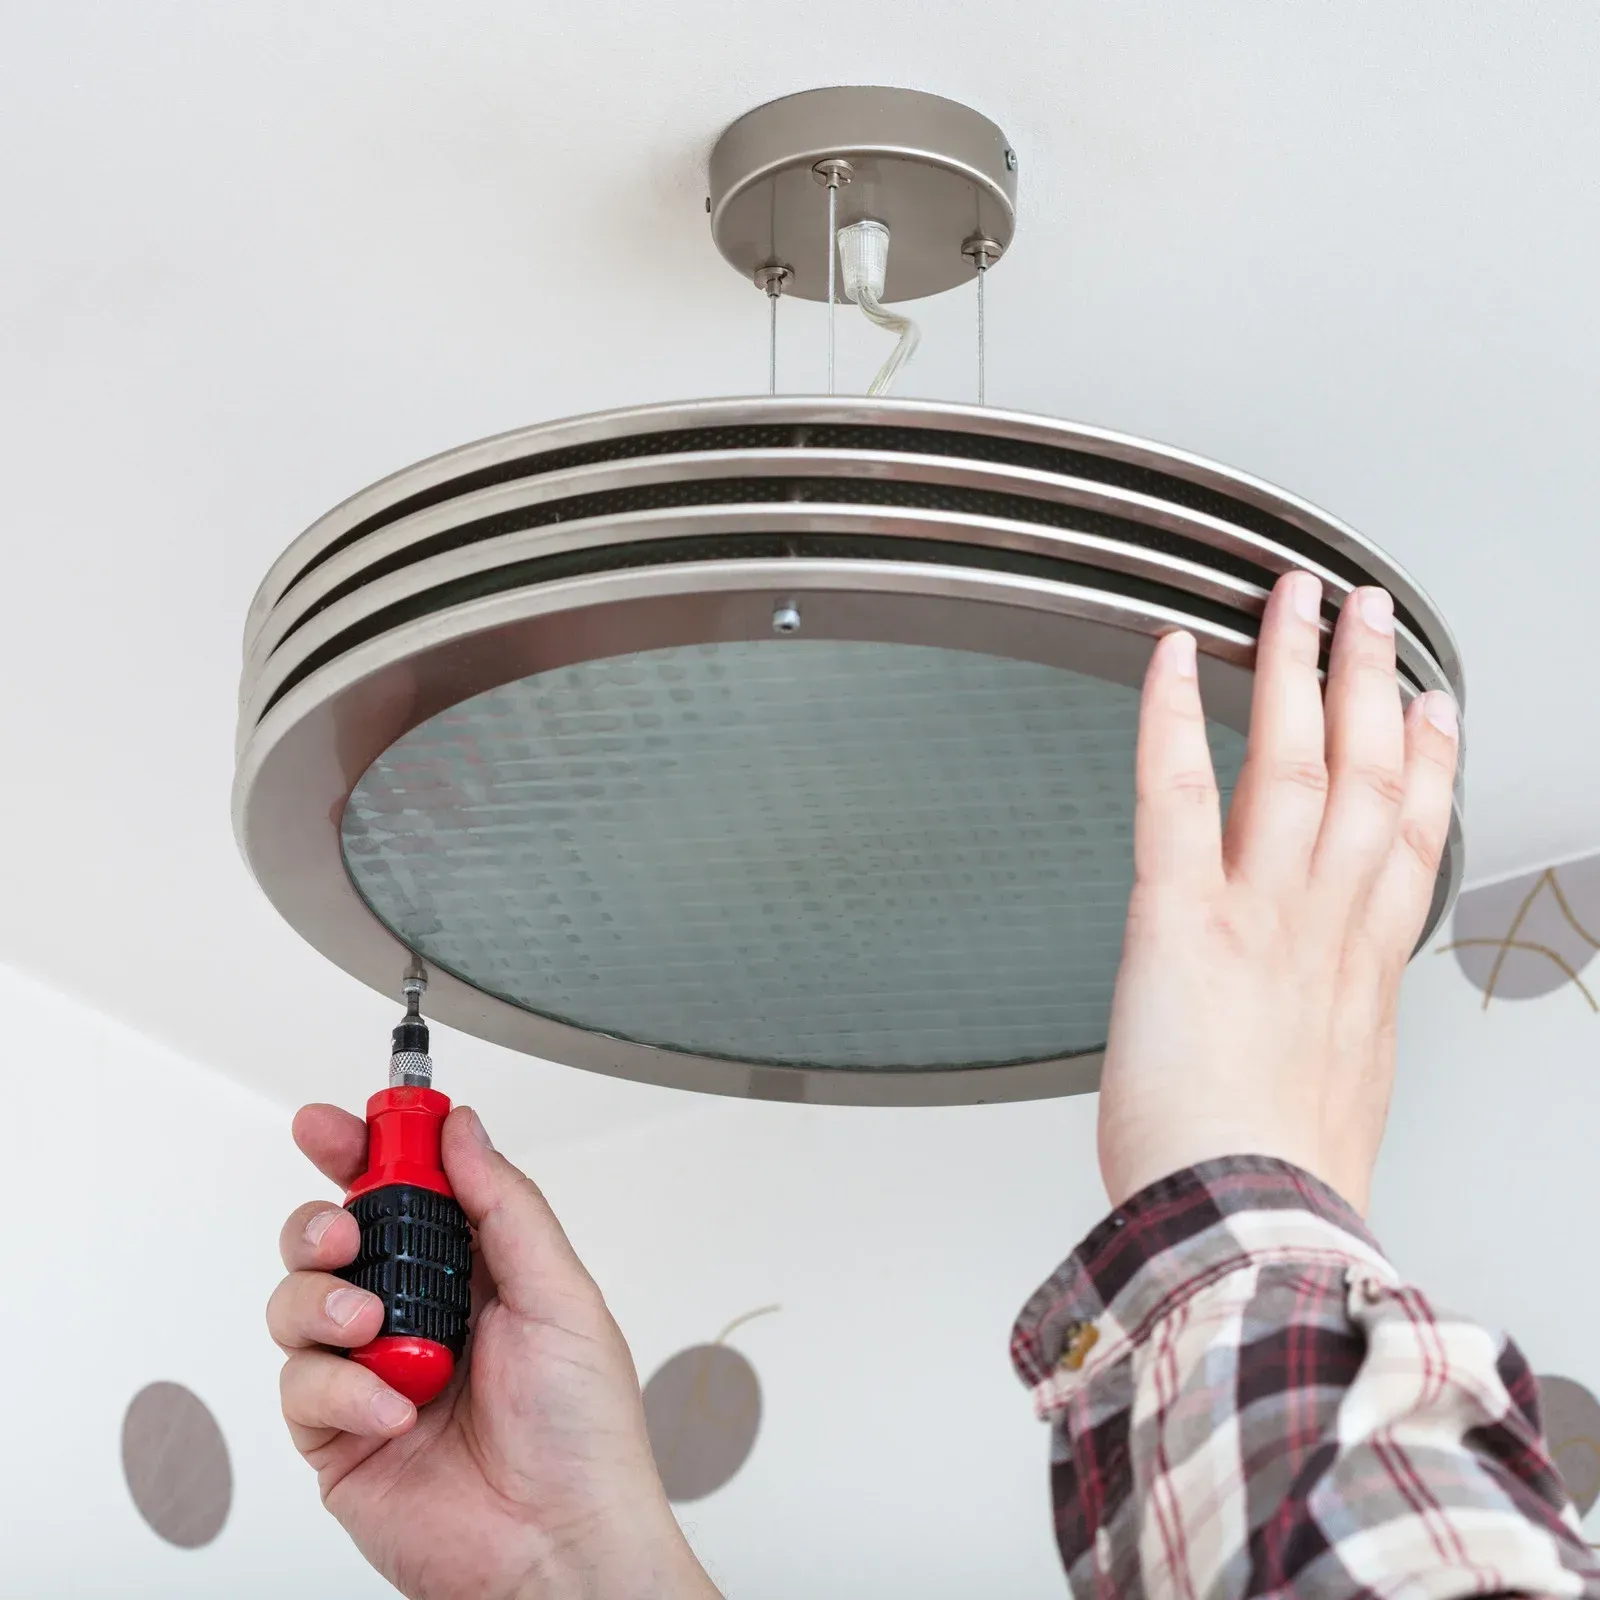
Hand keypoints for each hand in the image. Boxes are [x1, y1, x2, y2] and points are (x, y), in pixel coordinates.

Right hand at [267, 1103, 718, 1599]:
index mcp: (474, 1268)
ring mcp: (372, 1372)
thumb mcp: (561, 1294)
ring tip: (375, 1330)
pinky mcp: (338, 1435)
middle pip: (335, 1235)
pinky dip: (343, 1391)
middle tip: (345, 1231)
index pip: (407, 1188)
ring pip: (298, 1301)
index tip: (335, 1124)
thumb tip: (462, 1130)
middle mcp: (417, 1312)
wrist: (560, 1546)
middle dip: (324, 1220)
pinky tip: (396, 1411)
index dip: (367, 1148)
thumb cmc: (584, 1432)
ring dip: (326, 1303)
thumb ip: (505, 1207)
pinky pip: (303, 1386)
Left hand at [1098, 572, 1459, 1213]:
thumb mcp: (1335, 1110)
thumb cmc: (1275, 1188)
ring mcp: (1260, 914)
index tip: (1433, 713)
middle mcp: (1323, 927)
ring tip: (1295, 601)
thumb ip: (1326, 1052)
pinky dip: (1169, 719)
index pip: (1406, 843)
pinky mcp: (1181, 920)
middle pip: (1366, 775)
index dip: (1429, 765)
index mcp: (1359, 974)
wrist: (1249, 1229)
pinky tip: (1168, 657)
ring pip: (1291, 762)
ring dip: (1295, 668)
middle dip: (1373, 682)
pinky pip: (1175, 796)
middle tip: (1375, 616)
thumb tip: (1311, 1052)